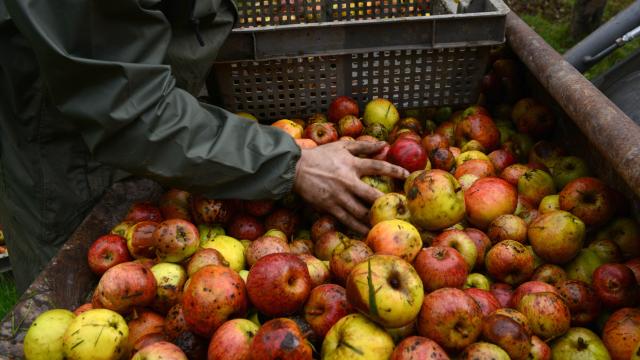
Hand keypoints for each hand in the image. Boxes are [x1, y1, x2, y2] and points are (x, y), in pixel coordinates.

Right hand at [293, 140, 408, 234]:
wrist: (296, 168)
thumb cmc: (320, 156)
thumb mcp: (342, 147)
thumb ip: (364, 147)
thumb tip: (384, 144)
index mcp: (352, 164)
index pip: (378, 166)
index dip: (394, 171)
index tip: (407, 176)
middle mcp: (348, 182)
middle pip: (372, 195)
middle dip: (387, 203)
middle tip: (400, 209)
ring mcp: (339, 196)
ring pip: (361, 212)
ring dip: (374, 219)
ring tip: (387, 224)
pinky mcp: (330, 207)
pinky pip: (347, 220)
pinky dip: (358, 227)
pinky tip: (367, 233)